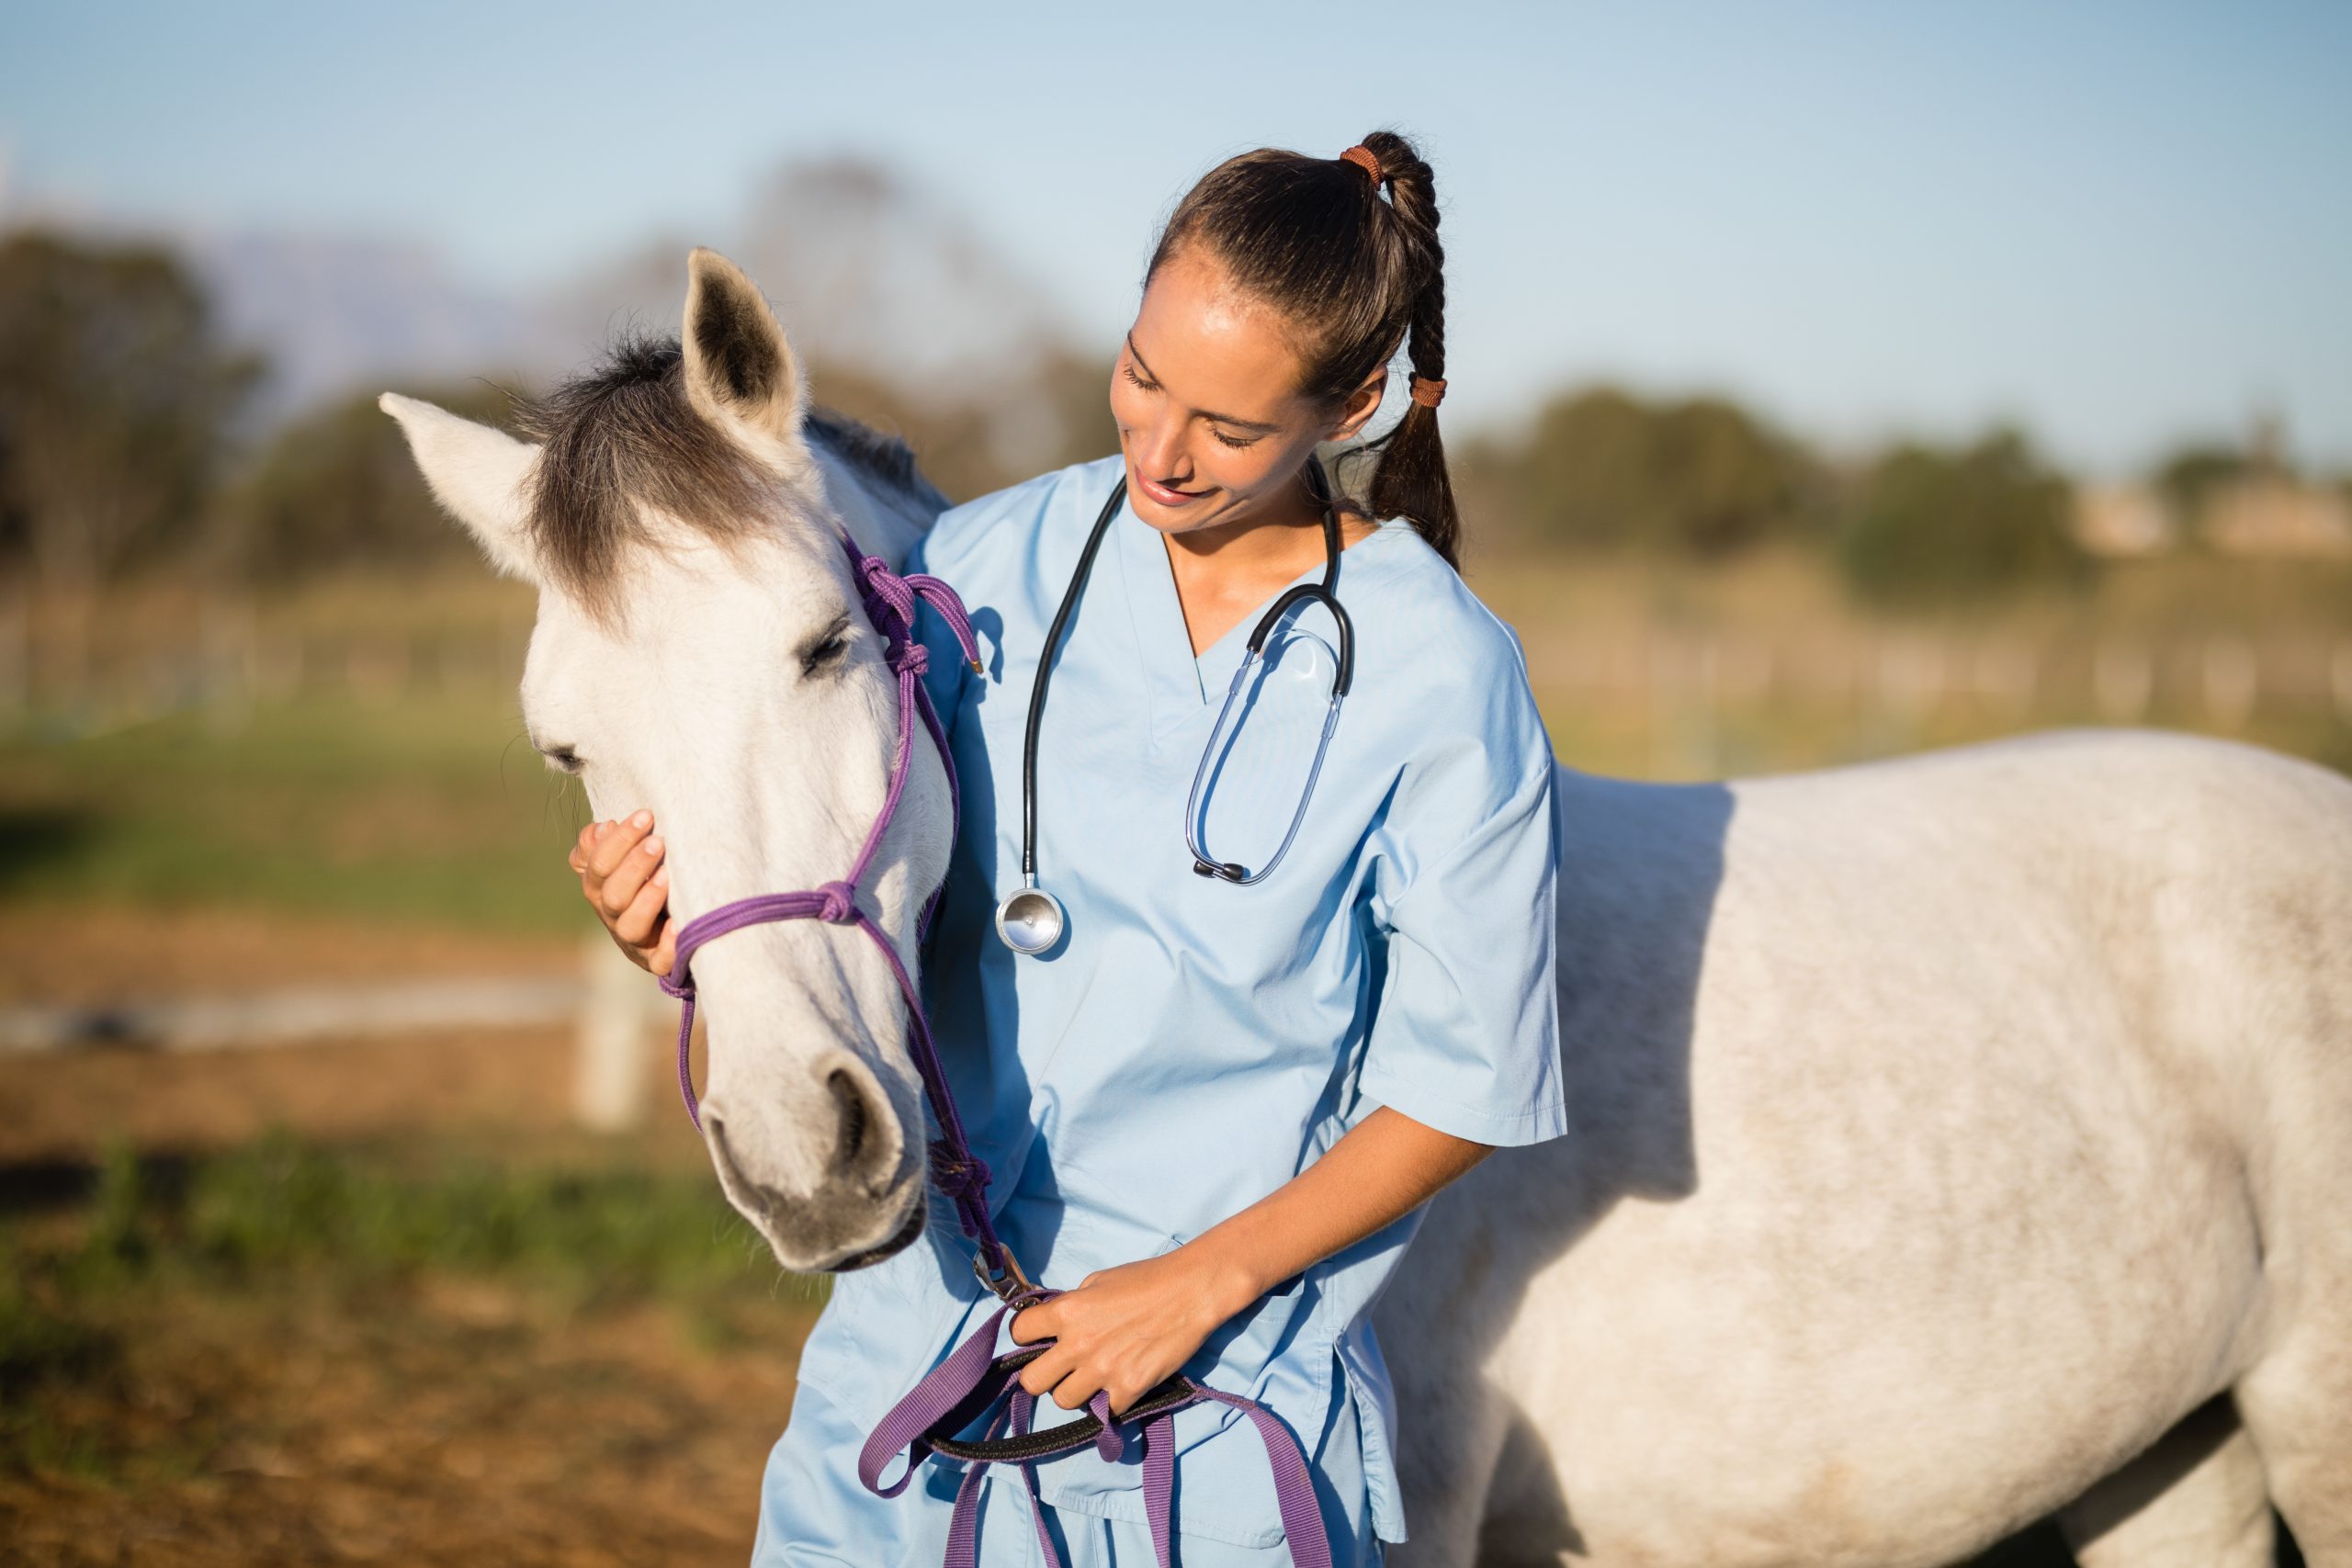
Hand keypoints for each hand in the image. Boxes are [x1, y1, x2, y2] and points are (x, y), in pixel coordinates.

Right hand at [570, 810, 675, 976]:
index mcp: (598, 886)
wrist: (664, 920)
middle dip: (634, 866)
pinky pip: (658, 960)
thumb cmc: (641, 876)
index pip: (598, 864)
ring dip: (647, 900)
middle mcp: (612, 914)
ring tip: (666, 876)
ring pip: (630, 927)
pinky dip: (667, 944)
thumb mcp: (619, 856)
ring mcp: (633, 940)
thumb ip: (602, 843)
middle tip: (658, 842)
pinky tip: (678, 923)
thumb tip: (602, 828)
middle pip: (613, 895)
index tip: (645, 816)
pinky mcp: (656, 960)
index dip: (619, 840)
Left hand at [1007, 1245, 1252, 1416]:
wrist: (1190, 1292)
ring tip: (1093, 1378)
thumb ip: (1071, 1305)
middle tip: (1060, 1368)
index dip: (1026, 1335)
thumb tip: (1055, 1324)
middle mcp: (1078, 1344)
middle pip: (1031, 1382)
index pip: (1018, 1332)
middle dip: (1043, 1375)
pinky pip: (1104, 1411)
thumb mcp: (1097, 1281)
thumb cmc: (1145, 1279)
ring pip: (1064, 1401)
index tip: (1038, 1337)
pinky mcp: (1129, 1388)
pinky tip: (1121, 1385)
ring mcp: (1103, 1370)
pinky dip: (1110, 1402)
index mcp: (1067, 1311)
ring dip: (1075, 1391)